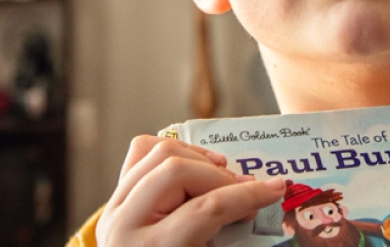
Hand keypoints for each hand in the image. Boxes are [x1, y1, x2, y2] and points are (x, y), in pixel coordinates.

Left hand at [96, 135, 285, 246]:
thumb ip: (228, 238)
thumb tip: (262, 204)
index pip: (206, 209)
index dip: (247, 196)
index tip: (275, 189)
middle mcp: (125, 224)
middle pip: (178, 171)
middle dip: (222, 177)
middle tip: (248, 191)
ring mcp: (114, 207)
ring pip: (159, 154)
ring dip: (200, 159)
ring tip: (225, 177)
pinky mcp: (115, 198)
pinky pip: (142, 153)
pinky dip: (173, 151)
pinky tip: (196, 164)